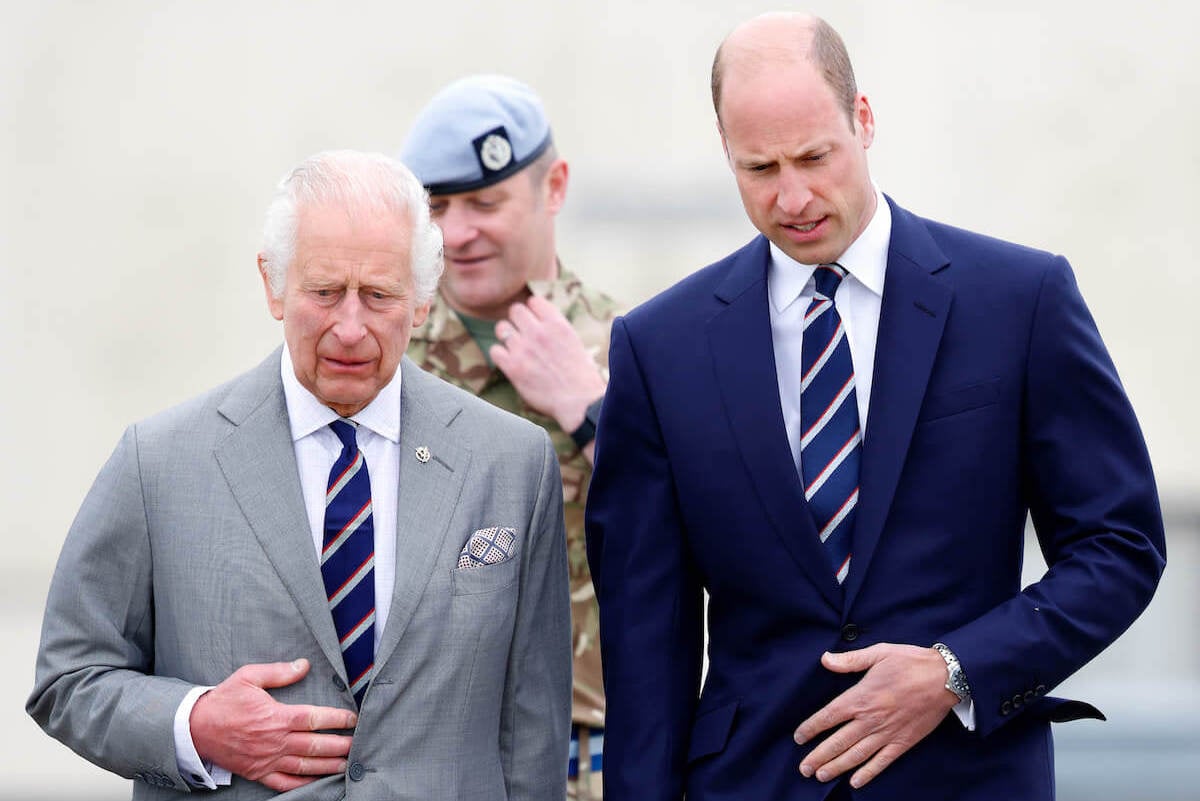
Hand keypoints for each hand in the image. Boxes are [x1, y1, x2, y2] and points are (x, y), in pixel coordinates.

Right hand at [190, 658, 356, 792]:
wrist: (194, 728)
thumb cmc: (223, 700)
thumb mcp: (249, 677)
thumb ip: (279, 671)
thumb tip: (304, 664)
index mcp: (276, 717)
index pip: (315, 719)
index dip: (337, 719)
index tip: (353, 719)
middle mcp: (275, 741)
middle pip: (315, 746)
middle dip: (340, 745)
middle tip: (358, 743)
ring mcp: (267, 760)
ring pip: (305, 766)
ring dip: (328, 765)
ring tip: (347, 763)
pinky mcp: (258, 772)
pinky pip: (285, 782)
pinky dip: (304, 783)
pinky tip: (318, 780)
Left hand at [490, 295, 605, 434]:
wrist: (579, 401)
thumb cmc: (580, 375)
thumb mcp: (573, 341)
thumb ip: (555, 327)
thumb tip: (540, 320)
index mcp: (557, 323)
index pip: (534, 301)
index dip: (533, 311)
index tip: (535, 322)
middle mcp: (539, 332)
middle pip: (515, 310)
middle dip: (517, 321)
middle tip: (522, 334)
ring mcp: (524, 349)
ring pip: (502, 328)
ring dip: (507, 336)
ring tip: (515, 347)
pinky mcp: (513, 367)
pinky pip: (495, 350)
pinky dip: (500, 355)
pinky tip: (510, 362)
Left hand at [794, 644, 957, 787]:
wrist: (946, 678)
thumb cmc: (910, 662)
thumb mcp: (878, 653)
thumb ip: (850, 660)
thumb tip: (825, 659)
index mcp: (861, 697)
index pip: (828, 716)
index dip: (811, 728)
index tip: (798, 738)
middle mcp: (870, 719)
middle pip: (838, 742)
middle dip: (818, 756)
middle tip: (804, 768)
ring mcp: (887, 733)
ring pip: (856, 755)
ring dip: (836, 767)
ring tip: (820, 776)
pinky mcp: (903, 742)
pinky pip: (882, 762)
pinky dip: (868, 773)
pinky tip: (855, 782)